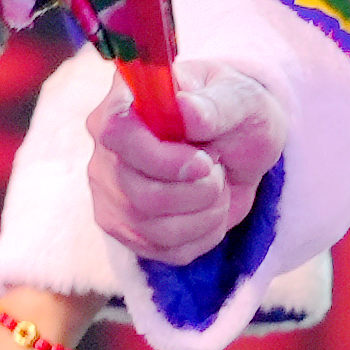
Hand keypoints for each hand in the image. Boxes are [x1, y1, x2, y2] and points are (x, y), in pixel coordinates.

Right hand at [86, 60, 283, 263]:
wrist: (241, 148)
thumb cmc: (236, 113)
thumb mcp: (242, 100)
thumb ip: (216, 104)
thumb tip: (186, 109)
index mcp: (126, 100)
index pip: (117, 134)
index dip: (160, 158)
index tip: (203, 164)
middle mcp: (107, 147)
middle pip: (136, 191)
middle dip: (195, 191)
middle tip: (220, 171)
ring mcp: (111, 190)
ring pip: (151, 227)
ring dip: (204, 213)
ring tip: (217, 186)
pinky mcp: (124, 226)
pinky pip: (163, 249)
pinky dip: (202, 235)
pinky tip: (210, 209)